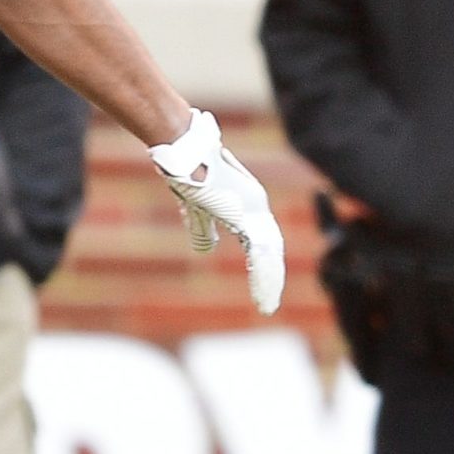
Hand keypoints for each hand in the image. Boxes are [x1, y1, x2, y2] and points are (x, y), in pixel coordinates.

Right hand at [149, 109, 286, 314]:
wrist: (184, 149)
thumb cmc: (189, 173)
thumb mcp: (196, 209)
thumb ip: (203, 230)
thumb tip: (206, 251)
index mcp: (248, 208)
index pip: (261, 242)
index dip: (263, 265)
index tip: (264, 286)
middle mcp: (257, 208)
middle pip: (269, 250)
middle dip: (270, 277)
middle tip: (268, 302)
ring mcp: (255, 210)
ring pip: (268, 254)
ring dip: (268, 281)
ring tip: (267, 304)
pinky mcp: (246, 214)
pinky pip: (260, 251)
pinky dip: (262, 274)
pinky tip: (263, 292)